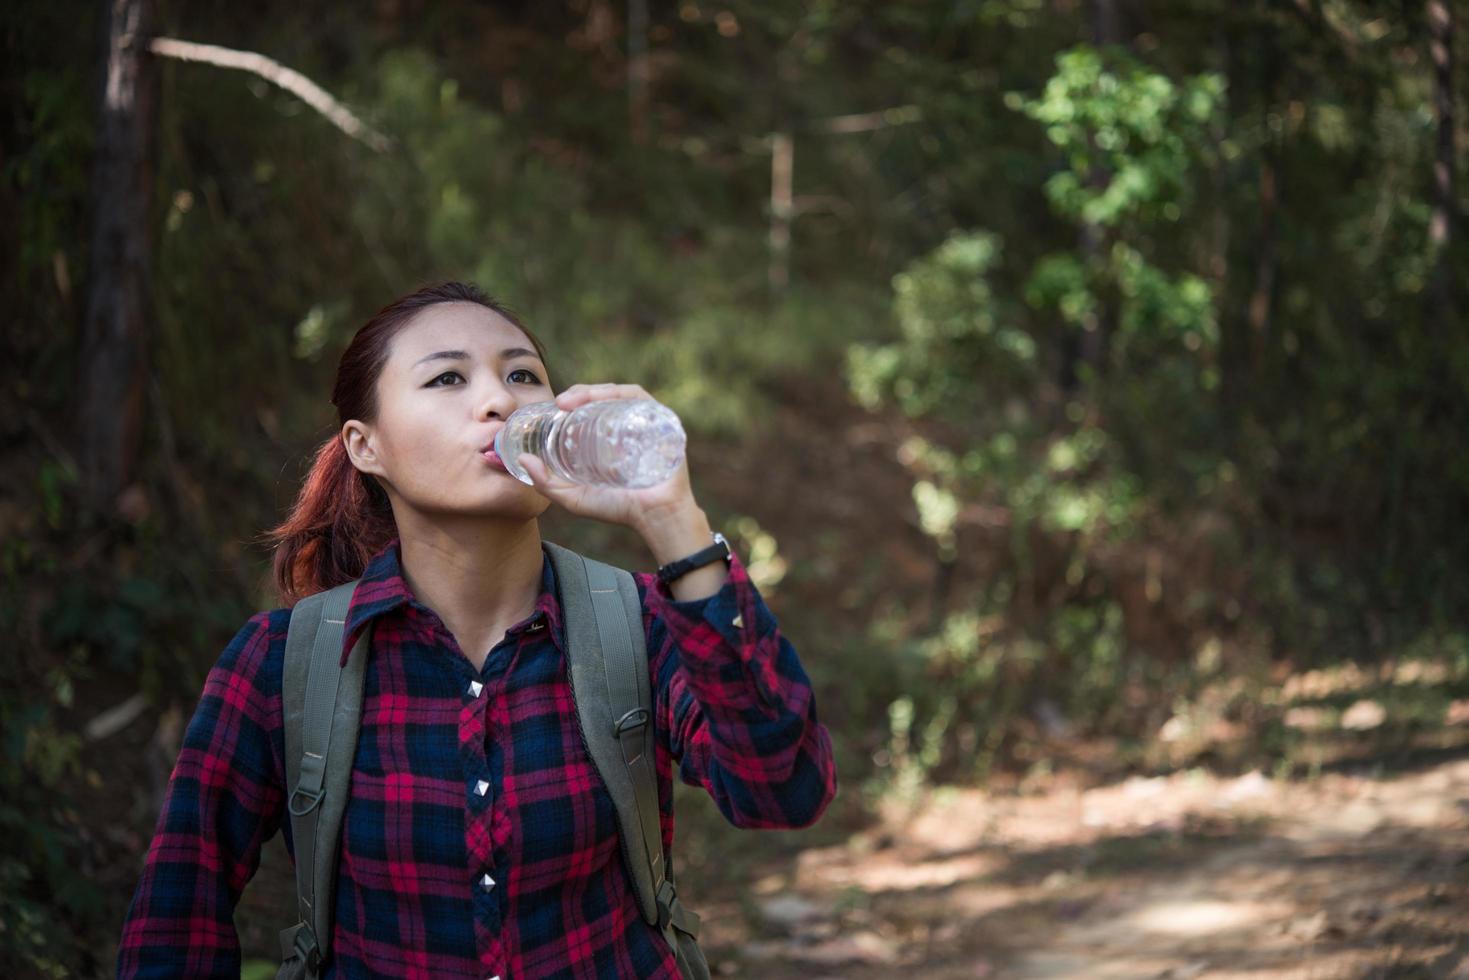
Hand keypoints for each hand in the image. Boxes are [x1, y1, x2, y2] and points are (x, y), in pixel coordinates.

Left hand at [516, 383, 699, 532]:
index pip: (591, 407)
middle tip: (560, 402)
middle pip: (604, 396)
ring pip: (620, 393)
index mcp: (610, 435)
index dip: (572, 400)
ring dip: (596, 391)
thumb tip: (522, 459)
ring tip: (574, 401)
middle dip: (581, 393)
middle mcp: (628, 424)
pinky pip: (642, 399)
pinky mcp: (662, 421)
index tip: (553, 406)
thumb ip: (546, 483)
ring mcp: (646, 421)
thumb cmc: (619, 509)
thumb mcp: (574, 497)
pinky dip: (622, 394)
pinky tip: (603, 399)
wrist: (655, 517)